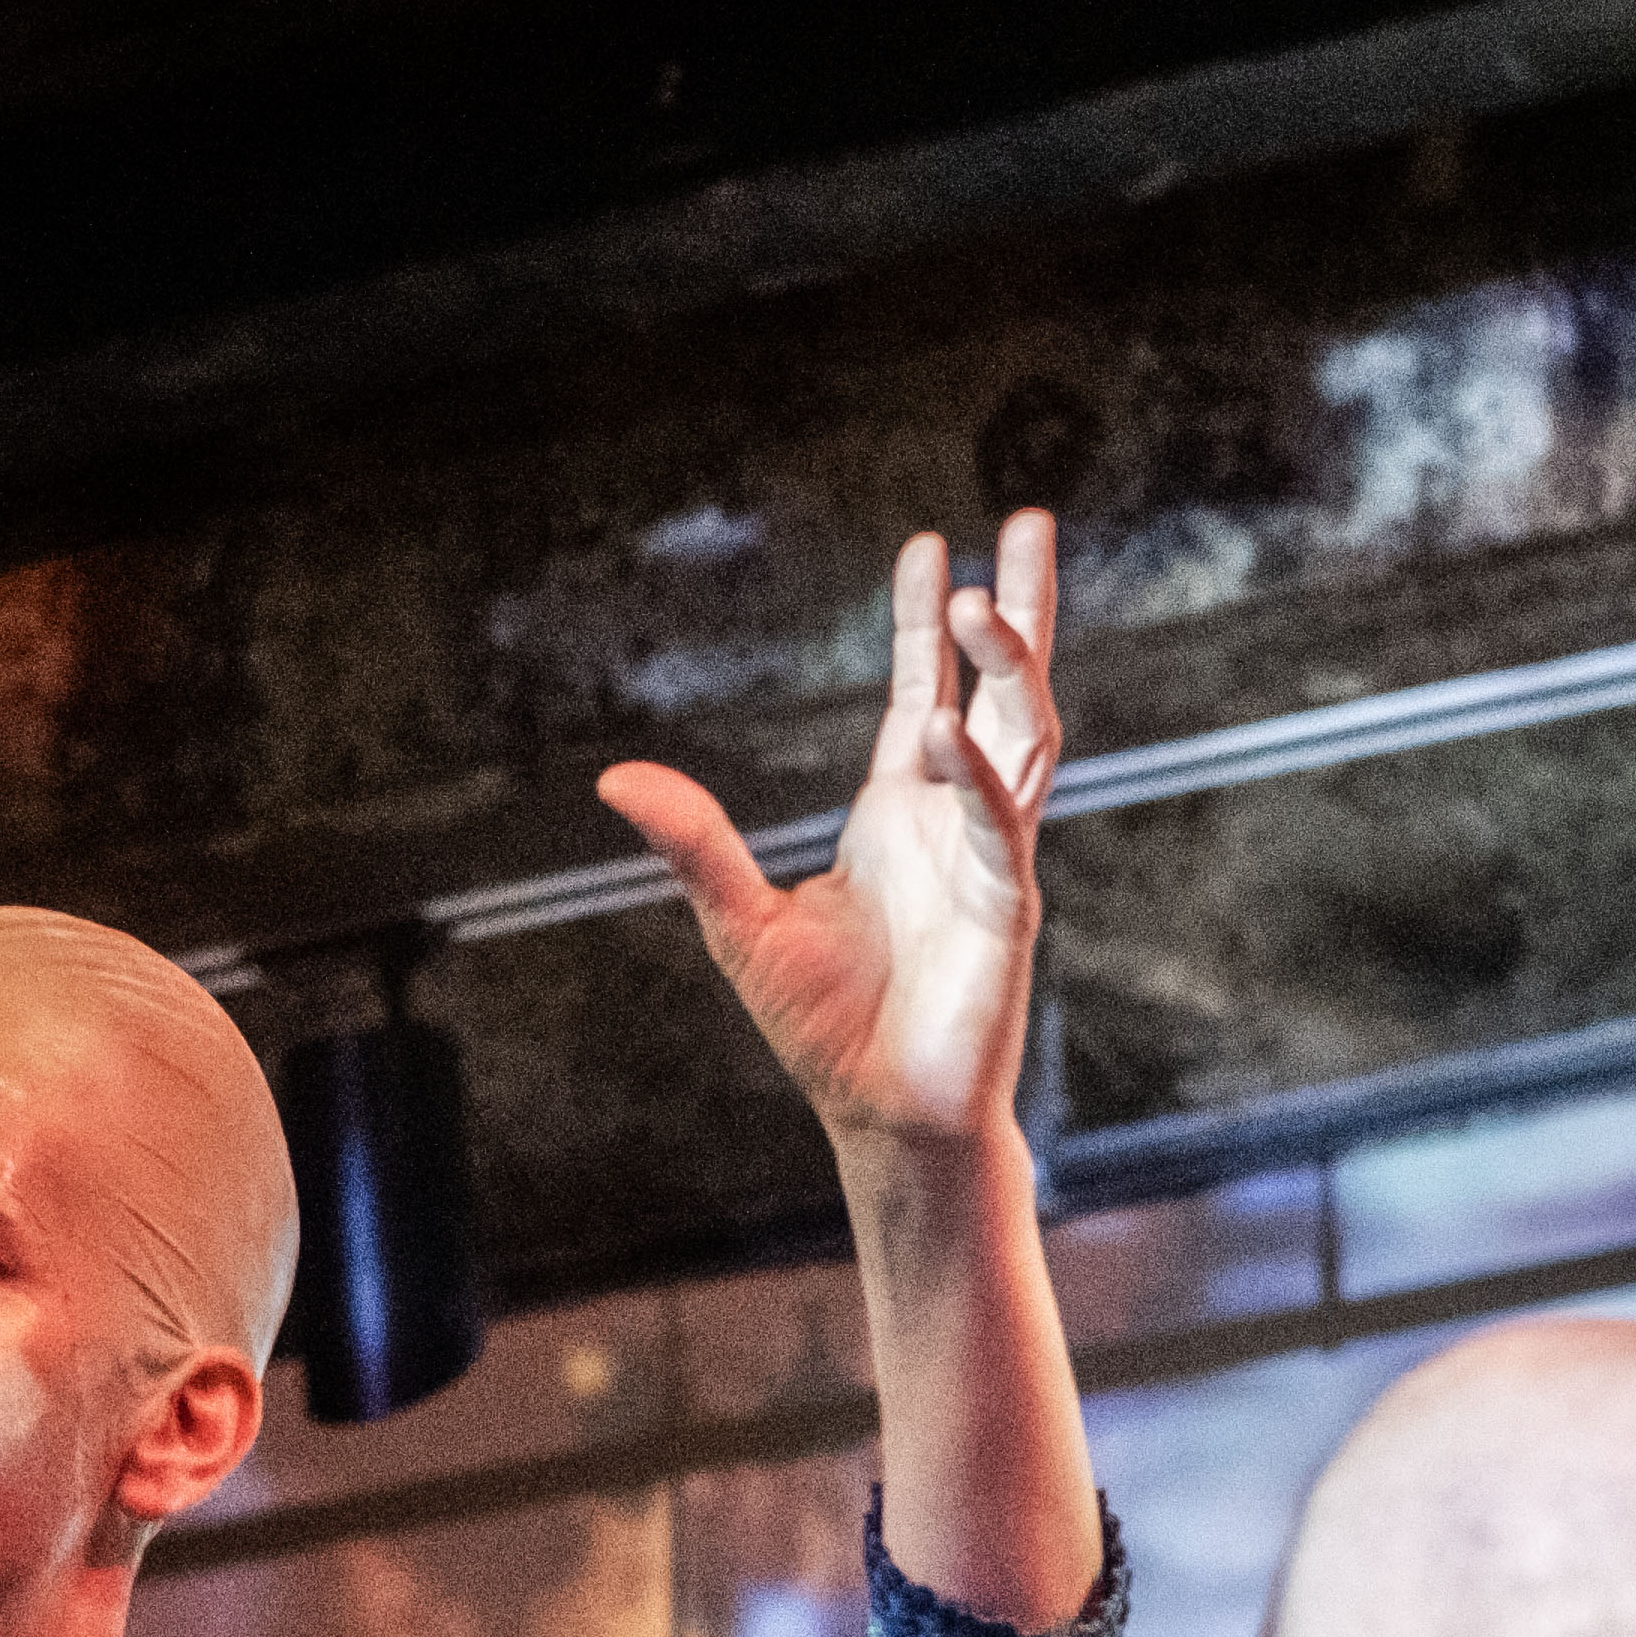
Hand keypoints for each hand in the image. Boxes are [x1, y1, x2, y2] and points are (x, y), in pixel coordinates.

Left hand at [600, 508, 1061, 1153]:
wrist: (881, 1117)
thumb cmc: (824, 1026)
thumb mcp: (737, 920)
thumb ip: (693, 842)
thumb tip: (613, 775)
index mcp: (901, 811)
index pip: (925, 691)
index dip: (926, 622)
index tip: (926, 546)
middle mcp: (955, 821)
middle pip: (1001, 690)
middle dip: (1015, 608)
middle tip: (1022, 519)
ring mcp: (989, 861)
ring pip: (1022, 739)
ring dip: (1010, 668)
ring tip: (987, 595)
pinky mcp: (1006, 913)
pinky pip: (998, 830)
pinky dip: (975, 781)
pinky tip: (950, 732)